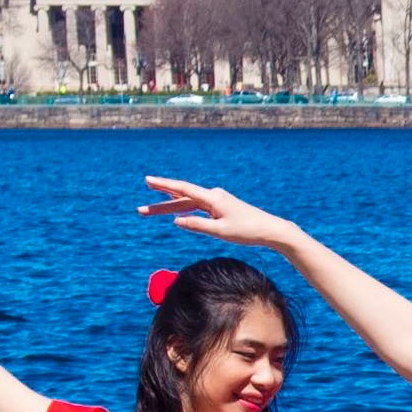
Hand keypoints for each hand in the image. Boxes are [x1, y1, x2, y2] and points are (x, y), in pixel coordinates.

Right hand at [138, 177, 304, 251]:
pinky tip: (176, 210)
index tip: (147, 180)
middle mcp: (214, 196)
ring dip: (170, 208)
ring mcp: (218, 201)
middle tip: (140, 210)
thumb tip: (176, 221)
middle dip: (160, 204)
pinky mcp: (222, 207)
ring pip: (188, 204)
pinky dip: (185, 208)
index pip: (183, 190)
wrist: (271, 230)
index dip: (163, 185)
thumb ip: (198, 225)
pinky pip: (198, 206)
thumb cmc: (248, 231)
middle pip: (182, 199)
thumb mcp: (221, 231)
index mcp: (213, 199)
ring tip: (150, 211)